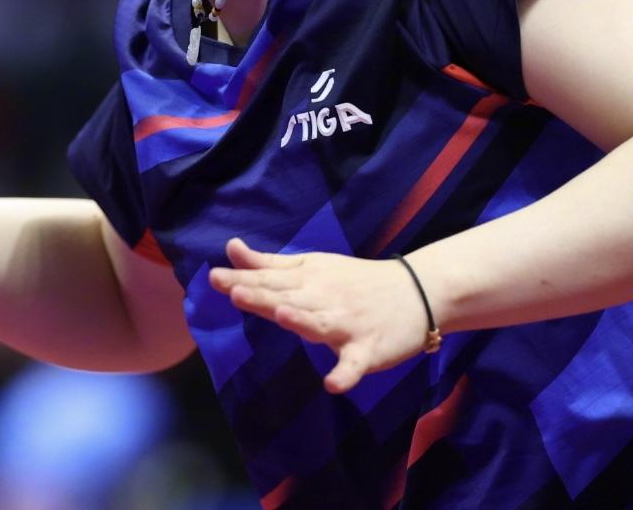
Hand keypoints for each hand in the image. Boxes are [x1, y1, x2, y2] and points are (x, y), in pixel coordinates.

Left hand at [209, 237, 433, 393]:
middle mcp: (324, 299)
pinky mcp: (369, 349)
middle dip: (263, 296)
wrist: (418, 293)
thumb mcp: (311, 268)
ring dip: (302, 321)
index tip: (214, 277)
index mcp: (309, 280)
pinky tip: (333, 384)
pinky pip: (355, 364)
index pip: (271, 280)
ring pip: (321, 324)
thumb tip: (230, 248)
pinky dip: (346, 374)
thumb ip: (269, 264)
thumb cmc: (354, 282)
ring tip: (281, 315)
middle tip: (234, 291)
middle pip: (290, 298)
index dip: (243, 280)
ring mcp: (347, 324)